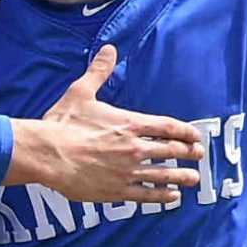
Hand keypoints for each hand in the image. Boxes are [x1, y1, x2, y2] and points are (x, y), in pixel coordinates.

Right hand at [8, 45, 205, 202]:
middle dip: (189, 153)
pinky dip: (163, 196)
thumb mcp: (81, 92)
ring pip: (165, 175)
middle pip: (171, 151)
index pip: (168, 127)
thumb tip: (109, 50)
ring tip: (194, 178)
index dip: (185, 132)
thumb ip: (99, 72)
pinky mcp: (117, 190)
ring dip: (183, 176)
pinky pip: (148, 195)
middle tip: (199, 155)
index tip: (196, 136)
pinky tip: (172, 196)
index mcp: (129, 124)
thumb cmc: (62, 124)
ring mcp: (128, 171)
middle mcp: (134, 148)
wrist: (47, 154)